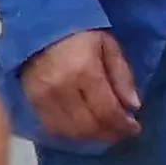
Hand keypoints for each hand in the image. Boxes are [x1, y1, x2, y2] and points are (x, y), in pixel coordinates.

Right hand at [22, 30, 140, 143]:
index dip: (122, 125)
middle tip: (121, 133)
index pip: (106, 110)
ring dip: (90, 137)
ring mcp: (42, 97)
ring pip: (69, 131)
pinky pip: (51, 127)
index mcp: (84, 72)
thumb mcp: (109, 48)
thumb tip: (134, 106)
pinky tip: (84, 129)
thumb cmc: (81, 35)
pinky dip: (70, 133)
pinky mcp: (31, 101)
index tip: (134, 128)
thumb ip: (123, 77)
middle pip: (87, 125)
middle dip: (108, 133)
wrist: (41, 27)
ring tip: (105, 132)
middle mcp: (61, 88)